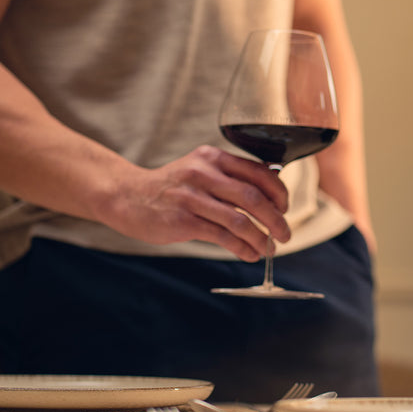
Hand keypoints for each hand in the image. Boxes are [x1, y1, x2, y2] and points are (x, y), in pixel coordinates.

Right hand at [100, 146, 289, 261]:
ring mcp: (192, 197)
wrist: (127, 196)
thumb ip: (230, 176)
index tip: (284, 208)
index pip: (259, 172)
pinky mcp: (183, 220)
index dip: (279, 193)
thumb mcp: (200, 169)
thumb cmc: (172, 186)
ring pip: (239, 221)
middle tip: (285, 234)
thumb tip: (271, 191)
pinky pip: (222, 237)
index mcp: (213, 158)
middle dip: (276, 219)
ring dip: (261, 238)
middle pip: (253, 198)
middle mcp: (204, 173)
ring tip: (269, 249)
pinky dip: (241, 248)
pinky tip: (249, 254)